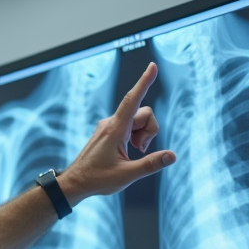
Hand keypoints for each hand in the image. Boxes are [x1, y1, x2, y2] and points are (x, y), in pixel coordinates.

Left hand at [58, 62, 174, 202]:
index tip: (152, 66)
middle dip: (150, 131)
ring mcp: (109, 126)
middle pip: (144, 114)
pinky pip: (131, 127)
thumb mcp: (127, 175)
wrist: (76, 182)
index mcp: (115, 129)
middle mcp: (112, 123)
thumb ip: (151, 164)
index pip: (132, 100)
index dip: (144, 82)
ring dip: (143, 135)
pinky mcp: (109, 131)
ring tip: (133, 152)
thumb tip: (172, 156)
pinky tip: (128, 151)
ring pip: (139, 121)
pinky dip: (136, 137)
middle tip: (140, 150)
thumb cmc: (97, 179)